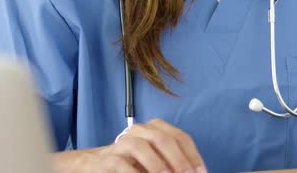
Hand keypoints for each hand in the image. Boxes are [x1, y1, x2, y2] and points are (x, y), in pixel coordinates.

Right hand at [87, 118, 206, 172]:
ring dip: (157, 165)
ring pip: (141, 147)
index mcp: (155, 128)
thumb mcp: (156, 162)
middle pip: (163, 138)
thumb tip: (195, 172)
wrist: (95, 166)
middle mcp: (140, 131)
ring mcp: (122, 143)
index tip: (201, 172)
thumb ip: (172, 164)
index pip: (180, 137)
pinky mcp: (107, 159)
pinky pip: (121, 164)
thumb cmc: (133, 165)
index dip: (192, 155)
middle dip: (178, 160)